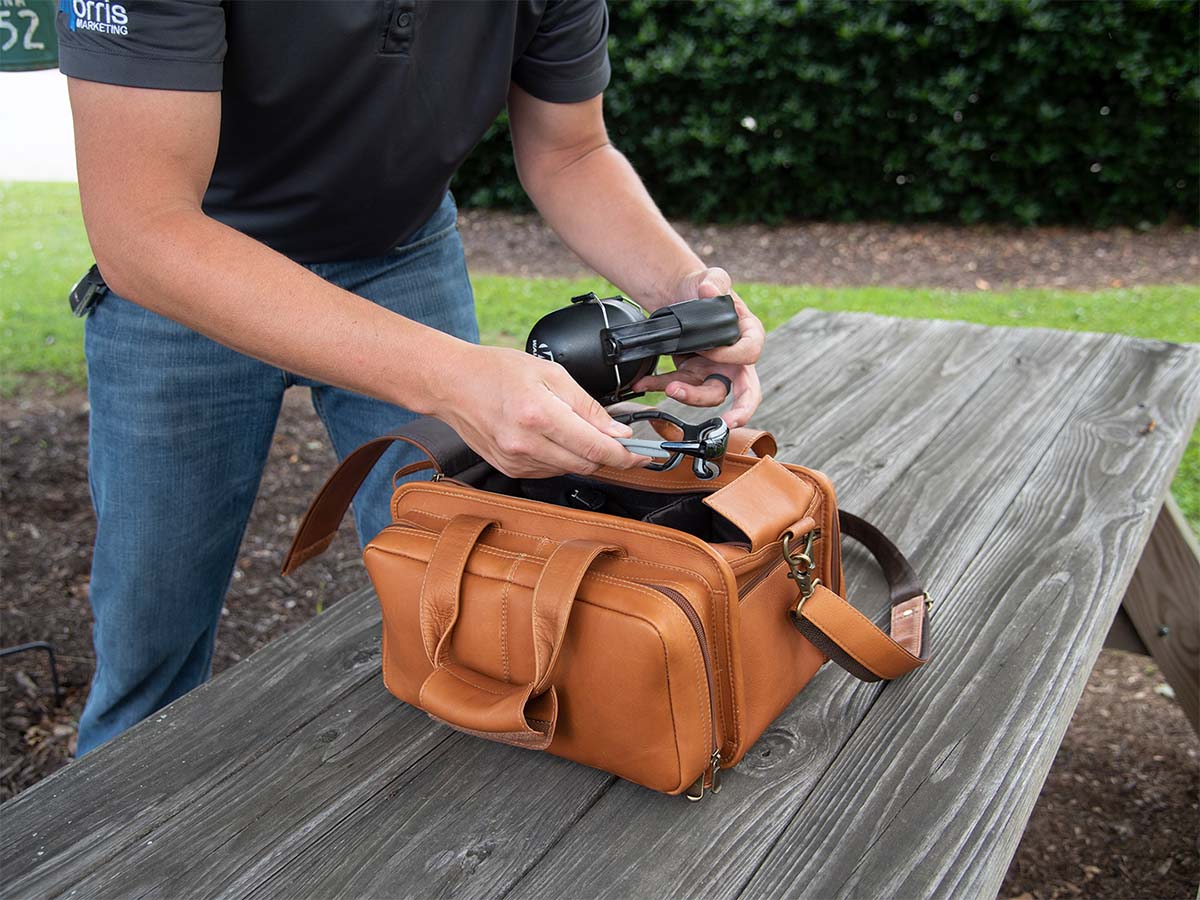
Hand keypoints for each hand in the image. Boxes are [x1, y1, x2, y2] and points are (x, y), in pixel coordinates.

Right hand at [435, 345, 648, 477]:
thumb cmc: (496, 370)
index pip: (596, 448)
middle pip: (586, 464)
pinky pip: (549, 469)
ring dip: (583, 455)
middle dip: (608, 455)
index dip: (626, 455)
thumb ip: (587, 405)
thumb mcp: (550, 373)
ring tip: (576, 428)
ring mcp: (515, 460)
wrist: (450, 383)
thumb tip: (617, 432)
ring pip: (569, 469)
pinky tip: (553, 436)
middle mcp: (526, 444)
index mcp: (539, 415)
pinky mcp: (508, 469)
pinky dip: (561, 457)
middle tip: (621, 441)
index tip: (644, 455)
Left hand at [631, 267, 763, 427]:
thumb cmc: (704, 289)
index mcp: (748, 335)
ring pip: (707, 394)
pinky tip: (643, 383)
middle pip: (743, 391)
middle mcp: (734, 360)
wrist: (681, 295)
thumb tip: (708, 290)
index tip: (711, 351)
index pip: (750, 353)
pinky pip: (679, 386)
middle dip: (740, 411)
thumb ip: (714, 282)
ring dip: (688, 396)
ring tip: (669, 387)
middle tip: (729, 423)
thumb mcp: (712, 279)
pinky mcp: (691, 376)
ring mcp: (713, 371)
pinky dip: (660, 386)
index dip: (732, 357)